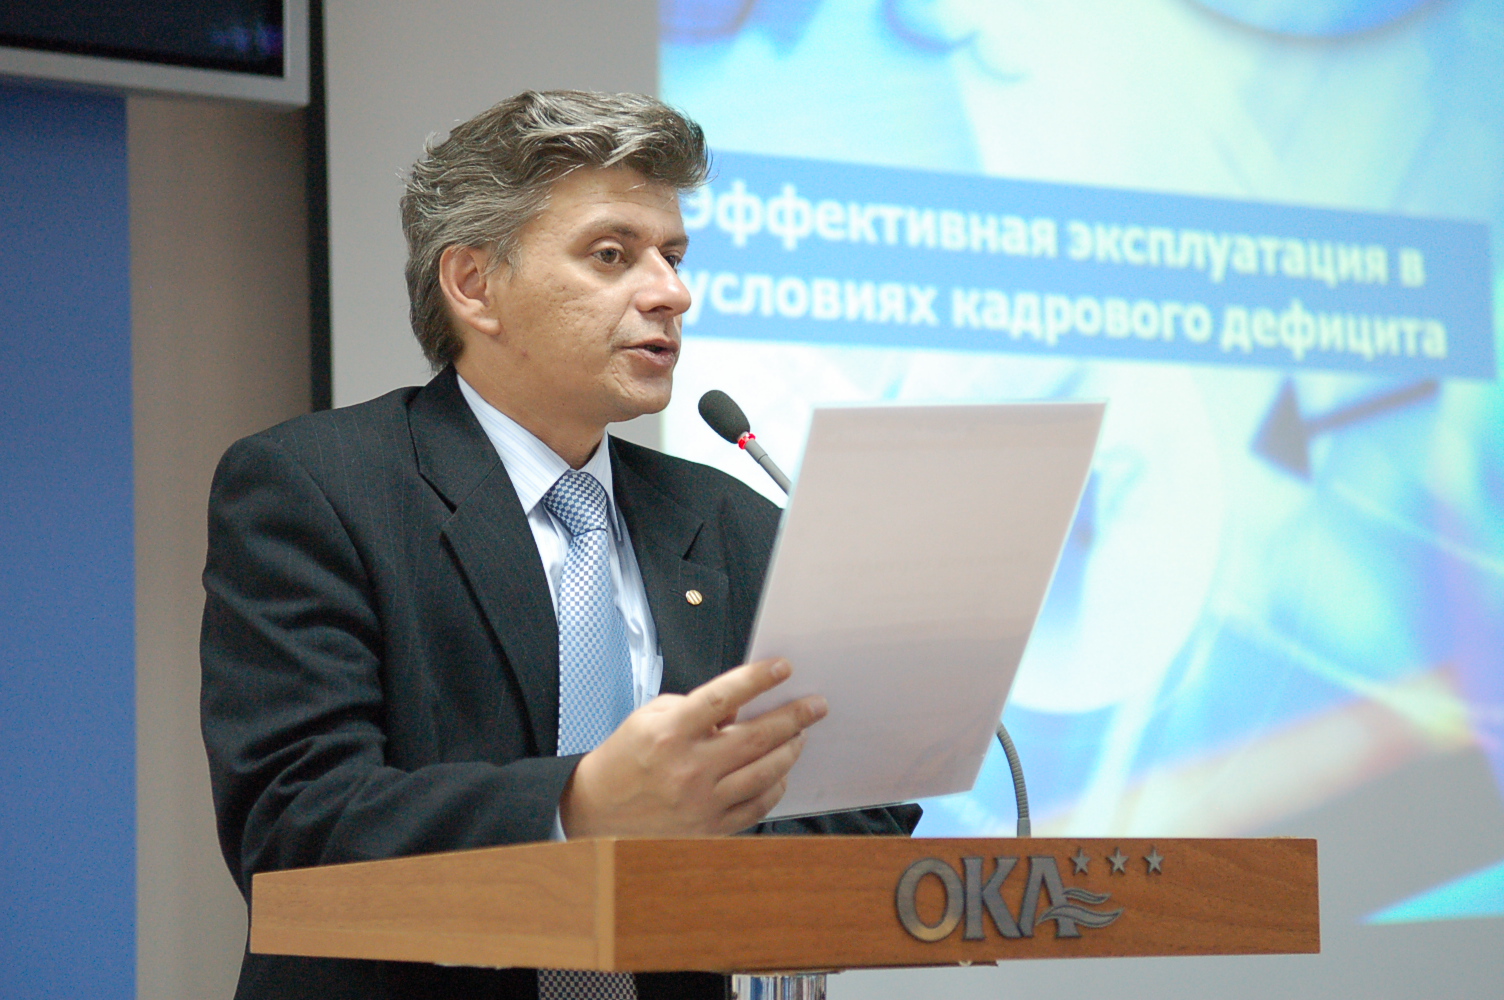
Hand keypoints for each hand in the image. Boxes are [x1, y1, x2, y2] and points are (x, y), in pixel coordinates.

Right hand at [558, 658, 825, 837]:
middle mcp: (688, 768)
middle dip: (794, 717)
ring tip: (799, 735)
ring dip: (790, 750)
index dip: (757, 680)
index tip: (783, 668)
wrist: (597, 808)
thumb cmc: (627, 755)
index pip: (723, 698)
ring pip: (765, 772)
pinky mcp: (709, 827)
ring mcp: (701, 801)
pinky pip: (757, 805)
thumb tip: (744, 704)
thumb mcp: (652, 715)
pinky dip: (775, 786)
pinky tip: (780, 772)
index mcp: (671, 733)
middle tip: (815, 706)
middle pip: (756, 737)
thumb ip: (699, 708)